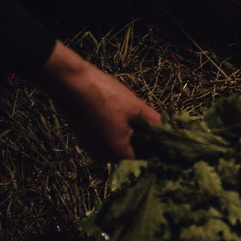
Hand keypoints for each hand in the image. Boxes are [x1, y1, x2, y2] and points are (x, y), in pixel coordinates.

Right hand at [29, 41, 160, 161]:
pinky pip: (110, 138)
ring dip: (134, 133)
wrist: (70, 82)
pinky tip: (126, 115)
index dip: (159, 147)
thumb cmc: (105, 96)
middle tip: (157, 123)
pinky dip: (120, 130)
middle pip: (134, 152)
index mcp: (118, 154)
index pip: (147, 157)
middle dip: (146, 138)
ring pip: (122, 144)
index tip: (169, 136)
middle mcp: (104, 157)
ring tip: (142, 116)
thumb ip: (156, 124)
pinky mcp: (87, 138)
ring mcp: (93, 148)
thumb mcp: (137, 109)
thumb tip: (170, 132)